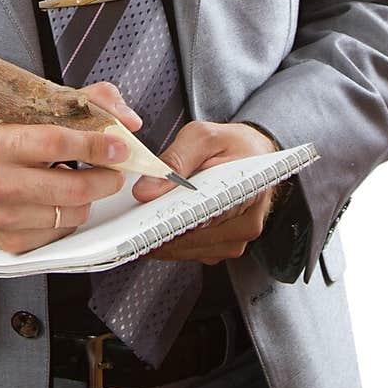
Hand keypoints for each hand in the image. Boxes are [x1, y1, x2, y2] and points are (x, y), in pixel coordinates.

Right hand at [0, 81, 142, 254]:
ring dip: (88, 199)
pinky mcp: (10, 242)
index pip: (57, 142)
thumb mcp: (37, 111)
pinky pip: (60, 234)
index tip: (120, 148)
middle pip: (71, 188)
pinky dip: (70, 217)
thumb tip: (128, 120)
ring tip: (78, 182)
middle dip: (105, 180)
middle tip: (115, 171)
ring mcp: (2, 217)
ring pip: (71, 215)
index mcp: (1, 144)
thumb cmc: (5, 142)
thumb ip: (88, 103)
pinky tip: (58, 201)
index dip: (95, 146)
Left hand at [131, 121, 279, 263]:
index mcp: (246, 194)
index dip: (170, 221)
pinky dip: (173, 241)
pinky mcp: (224, 247)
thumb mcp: (204, 136)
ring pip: (190, 250)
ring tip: (141, 222)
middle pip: (194, 239)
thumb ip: (174, 160)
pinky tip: (158, 226)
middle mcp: (245, 225)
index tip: (143, 221)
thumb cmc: (232, 143)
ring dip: (164, 238)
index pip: (203, 217)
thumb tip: (145, 191)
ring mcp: (235, 240)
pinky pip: (193, 251)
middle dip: (161, 230)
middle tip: (132, 221)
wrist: (254, 154)